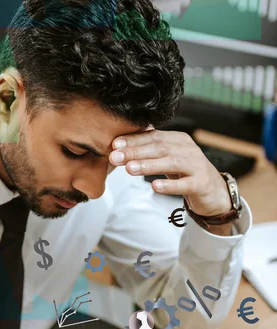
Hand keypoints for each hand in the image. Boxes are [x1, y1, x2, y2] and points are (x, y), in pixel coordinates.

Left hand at [109, 129, 231, 217]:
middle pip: (160, 148)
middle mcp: (188, 149)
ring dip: (148, 166)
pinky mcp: (201, 184)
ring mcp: (196, 166)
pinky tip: (154, 186)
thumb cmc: (187, 173)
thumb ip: (150, 149)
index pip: (153, 137)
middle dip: (136, 152)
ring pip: (171, 163)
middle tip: (116, 157)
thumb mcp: (169, 158)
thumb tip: (122, 142)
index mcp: (178, 140)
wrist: (215, 192)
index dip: (133, 140)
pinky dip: (169, 185)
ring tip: (130, 169)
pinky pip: (184, 184)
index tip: (114, 144)